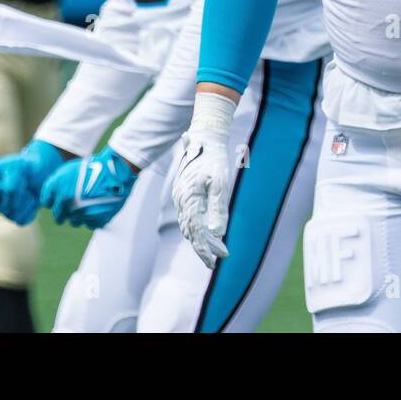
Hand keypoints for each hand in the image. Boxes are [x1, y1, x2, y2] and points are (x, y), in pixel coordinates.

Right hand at [0, 139, 66, 224]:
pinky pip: (21, 220)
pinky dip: (31, 210)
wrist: (40, 173)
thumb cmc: (27, 166)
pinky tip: (32, 199)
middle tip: (26, 183)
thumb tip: (8, 191)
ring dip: (26, 202)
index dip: (9, 187)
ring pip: (12, 216)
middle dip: (19, 195)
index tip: (20, 177)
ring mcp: (0, 209)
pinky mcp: (13, 216)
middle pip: (2, 207)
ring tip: (29, 190)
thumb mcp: (20, 164)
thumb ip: (12, 175)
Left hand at [39, 146, 137, 227]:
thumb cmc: (93, 167)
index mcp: (57, 187)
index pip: (47, 202)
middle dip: (63, 213)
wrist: (115, 170)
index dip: (53, 201)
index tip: (58, 200)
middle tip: (72, 207)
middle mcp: (65, 202)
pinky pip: (90, 224)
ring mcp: (80, 213)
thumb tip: (50, 197)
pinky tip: (98, 207)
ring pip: (74, 222)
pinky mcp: (95, 220)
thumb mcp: (69, 169)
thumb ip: (56, 183)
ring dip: (78, 216)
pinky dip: (93, 218)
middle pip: (58, 216)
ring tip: (88, 206)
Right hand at [171, 92, 234, 267]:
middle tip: (215, 262)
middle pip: (190, 231)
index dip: (205, 249)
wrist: (204, 137)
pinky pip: (187, 216)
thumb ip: (219, 208)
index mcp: (189, 199)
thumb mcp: (221, 183)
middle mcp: (181, 200)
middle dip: (202, 248)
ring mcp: (179, 196)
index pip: (196, 232)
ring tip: (213, 252)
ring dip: (198, 240)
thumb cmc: (215, 159)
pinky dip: (195, 228)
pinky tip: (205, 233)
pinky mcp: (182, 193)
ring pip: (187, 225)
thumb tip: (218, 233)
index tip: (215, 262)